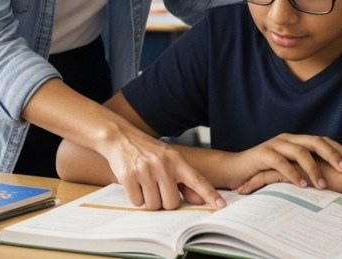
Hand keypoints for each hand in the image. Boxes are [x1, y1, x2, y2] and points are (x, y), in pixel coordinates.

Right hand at [102, 122, 222, 210]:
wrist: (120, 136)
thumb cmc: (147, 150)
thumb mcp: (168, 159)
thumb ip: (183, 180)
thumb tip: (198, 201)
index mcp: (176, 160)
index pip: (197, 180)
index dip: (210, 194)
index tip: (221, 206)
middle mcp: (163, 164)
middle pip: (171, 203)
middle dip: (164, 202)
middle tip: (157, 189)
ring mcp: (145, 170)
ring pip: (154, 205)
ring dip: (149, 201)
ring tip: (145, 185)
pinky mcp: (128, 176)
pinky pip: (137, 202)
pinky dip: (135, 198)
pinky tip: (134, 184)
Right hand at [229, 134, 341, 192]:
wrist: (236, 170)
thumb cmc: (264, 171)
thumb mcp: (288, 168)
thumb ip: (304, 168)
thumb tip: (331, 179)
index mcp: (296, 140)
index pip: (321, 140)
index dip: (338, 148)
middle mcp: (287, 139)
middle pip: (314, 141)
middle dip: (332, 155)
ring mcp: (274, 144)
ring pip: (299, 151)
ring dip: (313, 168)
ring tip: (322, 185)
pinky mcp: (263, 154)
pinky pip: (281, 162)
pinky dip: (293, 173)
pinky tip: (301, 184)